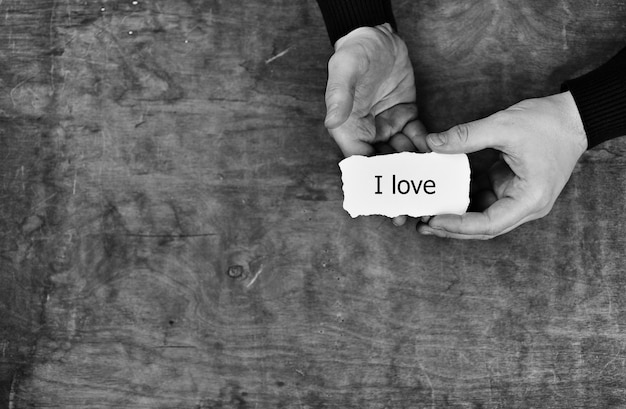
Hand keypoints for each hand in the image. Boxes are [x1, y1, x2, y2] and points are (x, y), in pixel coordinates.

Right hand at [324, 24, 427, 225]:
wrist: (378, 34)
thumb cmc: (355, 52)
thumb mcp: (344, 70)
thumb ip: (339, 96)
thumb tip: (332, 121)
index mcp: (349, 128)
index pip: (359, 163)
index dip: (371, 186)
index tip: (382, 205)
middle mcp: (368, 132)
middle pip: (382, 168)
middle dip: (395, 189)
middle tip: (409, 212)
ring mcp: (387, 126)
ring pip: (403, 157)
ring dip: (415, 175)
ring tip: (428, 193)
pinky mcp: (406, 116)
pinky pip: (418, 138)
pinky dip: (428, 149)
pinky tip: (440, 162)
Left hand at [417, 91, 586, 238]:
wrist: (574, 117)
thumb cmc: (547, 123)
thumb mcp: (503, 126)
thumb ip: (466, 136)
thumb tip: (431, 143)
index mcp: (530, 199)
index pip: (489, 224)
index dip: (458, 225)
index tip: (433, 220)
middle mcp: (526, 206)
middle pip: (484, 228)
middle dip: (452, 228)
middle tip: (422, 224)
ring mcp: (519, 199)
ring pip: (483, 217)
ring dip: (457, 216)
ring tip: (427, 213)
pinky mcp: (512, 189)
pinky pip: (485, 200)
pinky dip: (465, 199)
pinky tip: (444, 195)